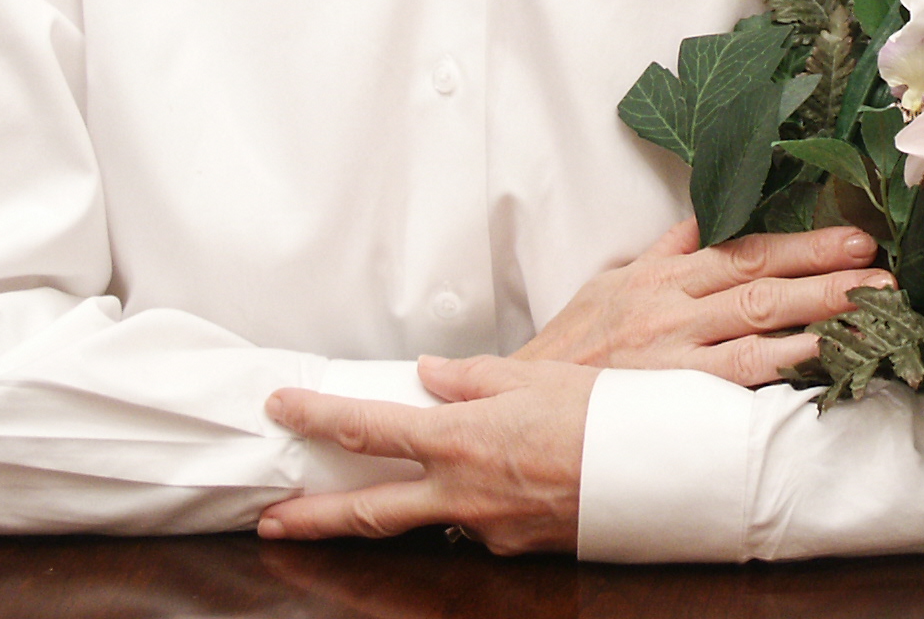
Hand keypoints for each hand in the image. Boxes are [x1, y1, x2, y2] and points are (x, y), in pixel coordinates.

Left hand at [260, 354, 594, 553]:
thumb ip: (472, 377)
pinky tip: (485, 493)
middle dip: (311, 519)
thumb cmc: (599, 414)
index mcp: (458, 438)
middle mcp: (460, 492)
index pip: (368, 428)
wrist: (653, 473)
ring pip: (422, 524)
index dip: (317, 416)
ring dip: (394, 515)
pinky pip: (474, 528)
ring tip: (361, 510)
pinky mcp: (512, 550)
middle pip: (367, 511)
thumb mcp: (533, 378)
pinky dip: (467, 510)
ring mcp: (484, 529)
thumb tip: (429, 374)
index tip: (281, 407)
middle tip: (270, 522)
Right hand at [513, 218, 892, 384]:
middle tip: (883, 271)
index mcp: (663, 276)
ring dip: (819, 317)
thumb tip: (703, 218)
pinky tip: (824, 364)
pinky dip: (783, 368)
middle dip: (825, 274)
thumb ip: (665, 251)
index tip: (853, 237)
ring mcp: (674, 351)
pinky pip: (737, 378)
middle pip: (760, 283)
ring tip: (873, 313)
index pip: (743, 250)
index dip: (800, 244)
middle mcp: (672, 307)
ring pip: (757, 326)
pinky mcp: (671, 394)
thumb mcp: (613, 283)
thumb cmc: (572, 347)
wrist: (520, 404)